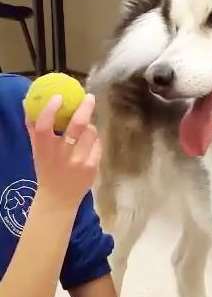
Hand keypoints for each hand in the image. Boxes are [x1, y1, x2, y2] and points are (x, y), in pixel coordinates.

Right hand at [25, 93, 100, 211]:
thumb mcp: (37, 151)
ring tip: (86, 129)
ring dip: (90, 126)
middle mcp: (62, 154)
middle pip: (77, 125)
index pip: (44, 126)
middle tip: (89, 97)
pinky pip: (98, 144)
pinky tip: (89, 145)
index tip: (58, 97)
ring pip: (91, 132)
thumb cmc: (47, 170)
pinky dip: (95, 141)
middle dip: (85, 108)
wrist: (58, 199)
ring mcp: (79, 160)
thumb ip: (35, 130)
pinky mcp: (92, 166)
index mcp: (44, 149)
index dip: (50, 109)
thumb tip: (29, 104)